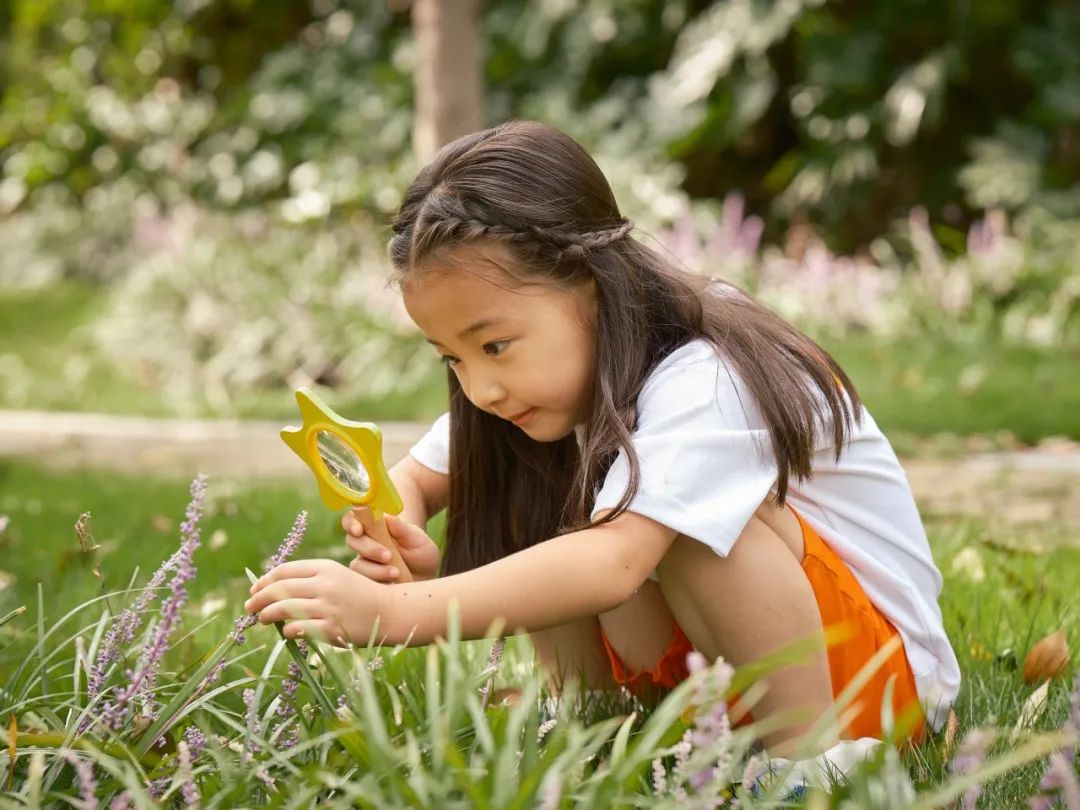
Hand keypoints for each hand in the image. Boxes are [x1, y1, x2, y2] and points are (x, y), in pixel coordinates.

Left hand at [244, 559, 387, 645]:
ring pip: (283, 608)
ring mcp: (327, 607)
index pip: (284, 571)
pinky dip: (287, 630)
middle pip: (279, 589)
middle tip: (249, 607)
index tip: (255, 589)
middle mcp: (324, 585)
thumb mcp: (337, 576)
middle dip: (258, 598)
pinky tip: (286, 631)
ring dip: (266, 614)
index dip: (264, 580)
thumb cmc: (359, 594)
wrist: (389, 611)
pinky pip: (297, 628)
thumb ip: (310, 579)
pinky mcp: (330, 628)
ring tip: (262, 619)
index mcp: (325, 567)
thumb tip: (274, 588)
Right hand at [342, 507, 440, 581]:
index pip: (353, 520)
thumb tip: (389, 517)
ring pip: (357, 565)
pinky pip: (363, 584)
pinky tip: (392, 584)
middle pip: (353, 541)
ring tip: (396, 573)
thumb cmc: (420, 553)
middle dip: (369, 548)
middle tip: (388, 556)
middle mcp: (364, 545)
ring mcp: (364, 565)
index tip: (359, 530)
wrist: (426, 578)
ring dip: (375, 570)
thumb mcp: (418, 540)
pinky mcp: (367, 583)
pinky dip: (377, 582)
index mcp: (373, 528)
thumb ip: (403, 529)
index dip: (351, 523)